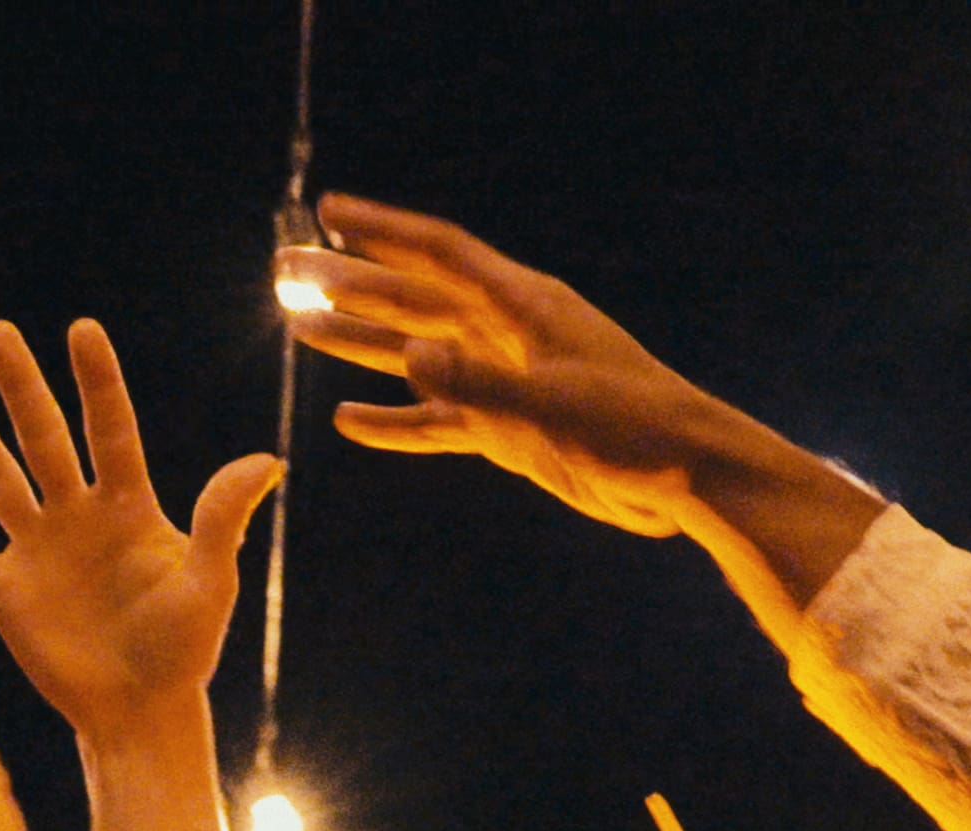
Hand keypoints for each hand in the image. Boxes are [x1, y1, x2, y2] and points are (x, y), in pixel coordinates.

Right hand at [0, 319, 278, 741]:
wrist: (139, 711)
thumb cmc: (183, 651)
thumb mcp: (209, 584)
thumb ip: (222, 521)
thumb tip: (265, 461)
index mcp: (130, 507)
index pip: (110, 429)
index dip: (96, 382)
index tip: (81, 331)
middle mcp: (78, 517)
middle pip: (44, 438)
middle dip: (20, 387)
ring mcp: (37, 550)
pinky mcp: (5, 590)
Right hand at [276, 195, 724, 536]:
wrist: (684, 477)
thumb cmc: (631, 428)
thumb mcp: (551, 405)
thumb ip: (477, 384)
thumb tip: (409, 357)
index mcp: (522, 307)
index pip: (438, 254)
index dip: (381, 230)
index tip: (328, 213)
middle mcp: (506, 335)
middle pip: (412, 298)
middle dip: (349, 283)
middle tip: (286, 271)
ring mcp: (504, 382)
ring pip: (416, 356)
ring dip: (361, 344)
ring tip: (303, 329)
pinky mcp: (507, 430)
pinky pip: (436, 421)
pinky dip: (395, 421)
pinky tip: (350, 421)